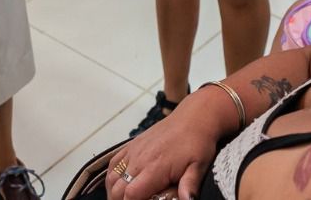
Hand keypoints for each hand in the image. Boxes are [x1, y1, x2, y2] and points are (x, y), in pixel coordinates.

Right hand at [103, 98, 217, 199]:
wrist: (193, 118)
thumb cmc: (197, 143)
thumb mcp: (198, 167)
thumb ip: (190, 186)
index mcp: (155, 168)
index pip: (131, 194)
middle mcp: (140, 159)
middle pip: (118, 188)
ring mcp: (134, 151)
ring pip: (112, 176)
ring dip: (112, 191)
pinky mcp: (132, 145)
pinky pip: (113, 162)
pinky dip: (111, 175)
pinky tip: (116, 184)